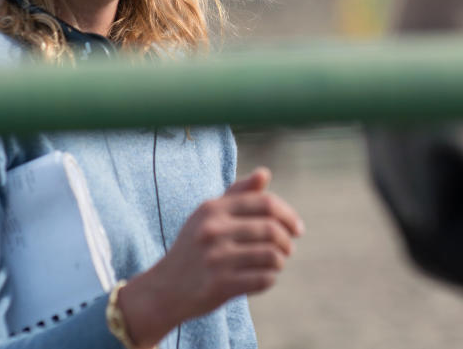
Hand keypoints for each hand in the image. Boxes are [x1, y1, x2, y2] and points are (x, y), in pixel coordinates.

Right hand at [119, 167, 303, 347]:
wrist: (165, 289)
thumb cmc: (194, 247)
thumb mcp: (208, 215)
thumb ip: (238, 194)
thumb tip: (265, 173)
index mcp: (213, 208)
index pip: (266, 203)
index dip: (289, 215)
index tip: (297, 228)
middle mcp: (213, 230)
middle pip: (272, 229)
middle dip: (288, 241)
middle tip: (288, 249)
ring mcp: (216, 259)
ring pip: (272, 255)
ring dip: (280, 261)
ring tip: (275, 263)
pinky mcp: (220, 285)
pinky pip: (264, 279)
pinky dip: (270, 278)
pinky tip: (263, 277)